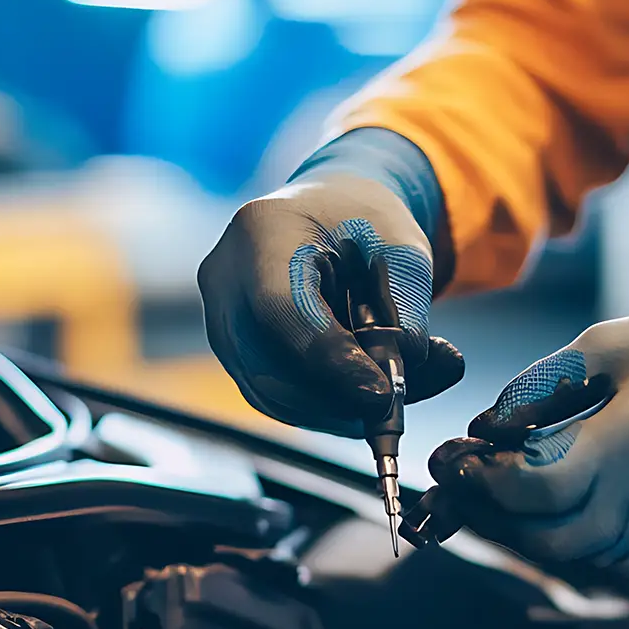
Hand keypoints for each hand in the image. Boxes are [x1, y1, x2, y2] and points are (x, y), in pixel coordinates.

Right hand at [199, 172, 463, 435]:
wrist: (329, 217)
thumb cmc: (367, 226)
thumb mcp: (403, 250)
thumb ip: (407, 307)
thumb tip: (400, 375)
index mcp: (265, 229)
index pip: (282, 307)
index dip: (330, 358)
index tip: (380, 392)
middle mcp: (226, 277)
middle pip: (270, 363)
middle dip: (340, 397)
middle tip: (393, 406)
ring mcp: (220, 319)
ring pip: (272, 393)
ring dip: (336, 411)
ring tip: (389, 400)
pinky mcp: (233, 354)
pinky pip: (274, 398)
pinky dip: (323, 410)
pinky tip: (361, 400)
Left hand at [438, 270, 628, 582]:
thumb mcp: (617, 343)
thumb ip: (544, 387)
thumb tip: (486, 432)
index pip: (540, 490)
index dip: (489, 486)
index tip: (462, 469)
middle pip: (563, 541)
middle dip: (515, 520)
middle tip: (491, 495)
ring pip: (609, 562)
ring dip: (571, 535)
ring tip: (558, 496)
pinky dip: (625, 546)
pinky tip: (621, 508)